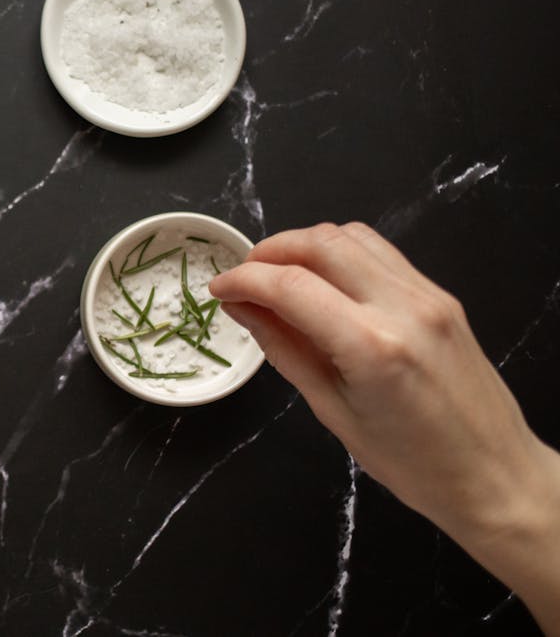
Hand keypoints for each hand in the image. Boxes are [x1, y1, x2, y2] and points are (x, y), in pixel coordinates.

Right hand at [209, 223, 559, 632]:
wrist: (495, 476)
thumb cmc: (410, 464)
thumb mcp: (333, 411)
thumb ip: (285, 349)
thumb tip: (242, 307)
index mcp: (372, 347)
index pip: (290, 285)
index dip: (243, 279)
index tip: (217, 289)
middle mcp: (403, 307)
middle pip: (320, 243)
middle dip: (270, 251)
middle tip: (242, 279)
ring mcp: (428, 295)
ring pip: (351, 236)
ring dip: (304, 245)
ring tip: (277, 276)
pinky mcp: (441, 295)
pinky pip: (380, 253)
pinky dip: (339, 254)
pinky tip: (322, 281)